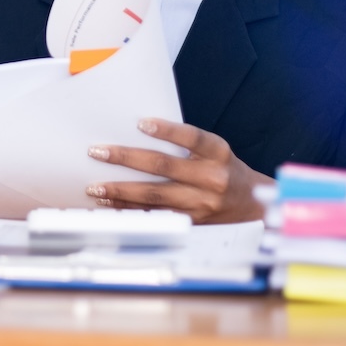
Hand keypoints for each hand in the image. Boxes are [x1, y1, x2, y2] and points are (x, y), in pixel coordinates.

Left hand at [86, 118, 271, 223]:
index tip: (141, 123)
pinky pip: (155, 215)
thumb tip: (138, 133)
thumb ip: (186, 144)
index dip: (167, 130)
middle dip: (126, 159)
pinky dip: (130, 211)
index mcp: (218, 153)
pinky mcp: (191, 222)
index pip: (191, 138)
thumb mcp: (214, 150)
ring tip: (95, 187)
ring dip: (121, 192)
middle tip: (98, 152)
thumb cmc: (224, 169)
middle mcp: (211, 178)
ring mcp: (200, 204)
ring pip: (154, 196)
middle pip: (163, 167)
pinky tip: (110, 205)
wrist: (250, 203)